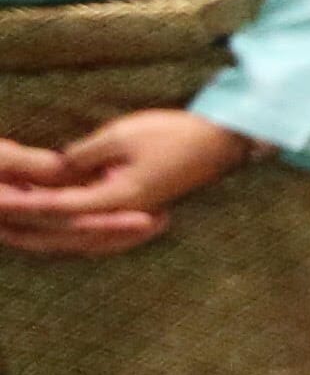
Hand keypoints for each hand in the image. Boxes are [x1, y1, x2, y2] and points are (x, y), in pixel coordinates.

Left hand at [0, 108, 260, 254]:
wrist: (222, 142)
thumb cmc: (176, 134)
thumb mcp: (122, 135)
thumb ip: (82, 155)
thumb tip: (55, 169)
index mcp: (117, 198)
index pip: (58, 207)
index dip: (23, 206)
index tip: (0, 202)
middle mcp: (123, 215)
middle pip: (64, 233)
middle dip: (27, 230)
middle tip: (0, 226)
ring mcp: (131, 215)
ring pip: (79, 239)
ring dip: (45, 236)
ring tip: (16, 229)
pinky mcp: (136, 209)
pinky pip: (95, 233)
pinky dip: (70, 233)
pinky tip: (57, 227)